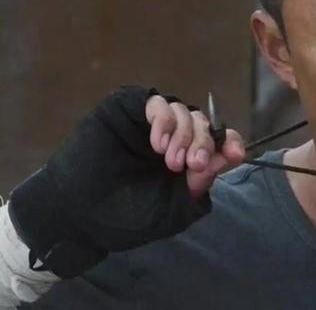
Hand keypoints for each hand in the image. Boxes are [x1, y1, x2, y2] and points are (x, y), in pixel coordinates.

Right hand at [8, 86, 241, 277]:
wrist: (77, 215)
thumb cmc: (126, 217)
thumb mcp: (171, 209)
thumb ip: (198, 186)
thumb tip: (224, 157)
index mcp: (187, 161)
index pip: (218, 142)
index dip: (229, 143)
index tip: (235, 154)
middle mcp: (173, 138)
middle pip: (203, 125)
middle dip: (203, 142)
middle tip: (191, 164)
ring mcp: (151, 123)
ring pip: (183, 110)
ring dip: (184, 133)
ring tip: (170, 159)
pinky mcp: (128, 109)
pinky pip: (155, 102)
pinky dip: (163, 119)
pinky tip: (157, 143)